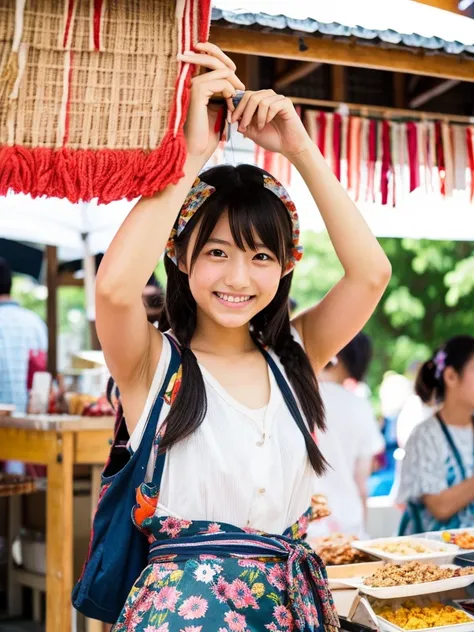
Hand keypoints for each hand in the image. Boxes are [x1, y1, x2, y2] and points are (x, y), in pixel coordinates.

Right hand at [178, 43, 244, 159]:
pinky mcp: (198, 92)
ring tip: (233, 106)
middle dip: (233, 75)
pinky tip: (229, 109)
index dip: (228, 68)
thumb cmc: (206, 136)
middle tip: (242, 90)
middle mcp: (191, 81)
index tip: (240, 88)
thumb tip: (234, 82)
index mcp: (194, 85)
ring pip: (222, 73)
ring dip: (233, 89)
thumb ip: (223, 95)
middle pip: (216, 61)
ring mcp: (193, 85)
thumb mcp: (218, 111)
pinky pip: (221, 83)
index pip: (212, 62)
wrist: (195, 151)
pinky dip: (230, 95)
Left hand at [231, 90, 311, 157]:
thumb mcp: (253, 132)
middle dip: (243, 112)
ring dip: (256, 117)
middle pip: (250, 96)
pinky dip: (267, 116)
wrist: (289, 147)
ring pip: (260, 100)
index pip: (244, 96)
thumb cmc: (273, 139)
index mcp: (259, 102)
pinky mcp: (286, 103)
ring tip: (260, 127)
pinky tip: (268, 123)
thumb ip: (242, 124)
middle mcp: (268, 97)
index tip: (231, 119)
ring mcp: (277, 99)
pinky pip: (272, 105)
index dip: (236, 106)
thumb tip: (231, 116)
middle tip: (243, 126)